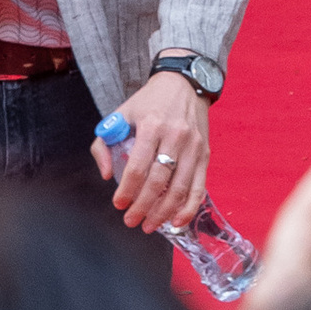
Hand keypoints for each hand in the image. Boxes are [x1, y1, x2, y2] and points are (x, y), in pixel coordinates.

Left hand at [91, 70, 208, 231]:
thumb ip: (105, 144)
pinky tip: (177, 221)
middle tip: (131, 220)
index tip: (118, 204)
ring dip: (164, 212)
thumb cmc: (148, 103)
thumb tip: (108, 175)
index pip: (137, 166)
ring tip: (150, 225)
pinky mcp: (205, 154)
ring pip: (180, 188)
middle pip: (158, 181)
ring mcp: (193, 147)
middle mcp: (175, 136)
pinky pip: (199, 187)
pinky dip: (189, 208)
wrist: (183, 84)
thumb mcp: (120, 115)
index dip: (127, 190)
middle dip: (143, 206)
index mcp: (151, 125)